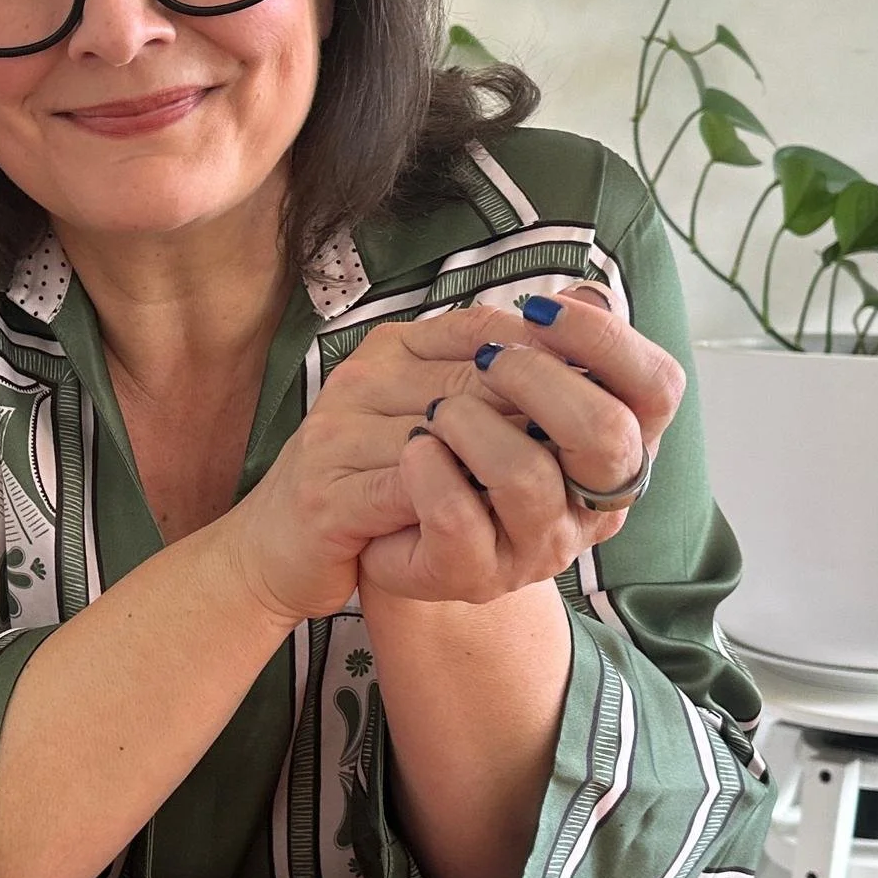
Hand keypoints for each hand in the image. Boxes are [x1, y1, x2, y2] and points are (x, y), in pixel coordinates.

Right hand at [223, 301, 554, 625]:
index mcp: (392, 350)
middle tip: (585, 458)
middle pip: (480, 378)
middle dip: (542, 423)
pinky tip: (495, 525)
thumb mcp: (425, 422)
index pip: (486, 330)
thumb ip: (483, 387)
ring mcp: (340, 433)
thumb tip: (582, 353)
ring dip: (508, 469)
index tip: (600, 399)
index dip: (552, 362)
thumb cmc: (366, 484)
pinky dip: (461, 507)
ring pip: (453, 433)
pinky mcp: (329, 494)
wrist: (277, 548)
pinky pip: (414, 491)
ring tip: (550, 495)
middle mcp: (362, 377)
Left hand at [357, 287, 686, 604]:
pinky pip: (459, 519)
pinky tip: (415, 452)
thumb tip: (590, 293)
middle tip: (488, 360)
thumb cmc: (465, 446)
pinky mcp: (474, 576)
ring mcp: (538, 547)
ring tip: (436, 413)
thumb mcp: (507, 386)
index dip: (607, 340)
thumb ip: (549, 345)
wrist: (392, 525)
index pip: (656, 388)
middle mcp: (594, 503)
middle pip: (607, 433)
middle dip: (538, 377)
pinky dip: (429, 470)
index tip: (543, 310)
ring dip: (470, 423)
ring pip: (528, 476)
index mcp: (618, 447)